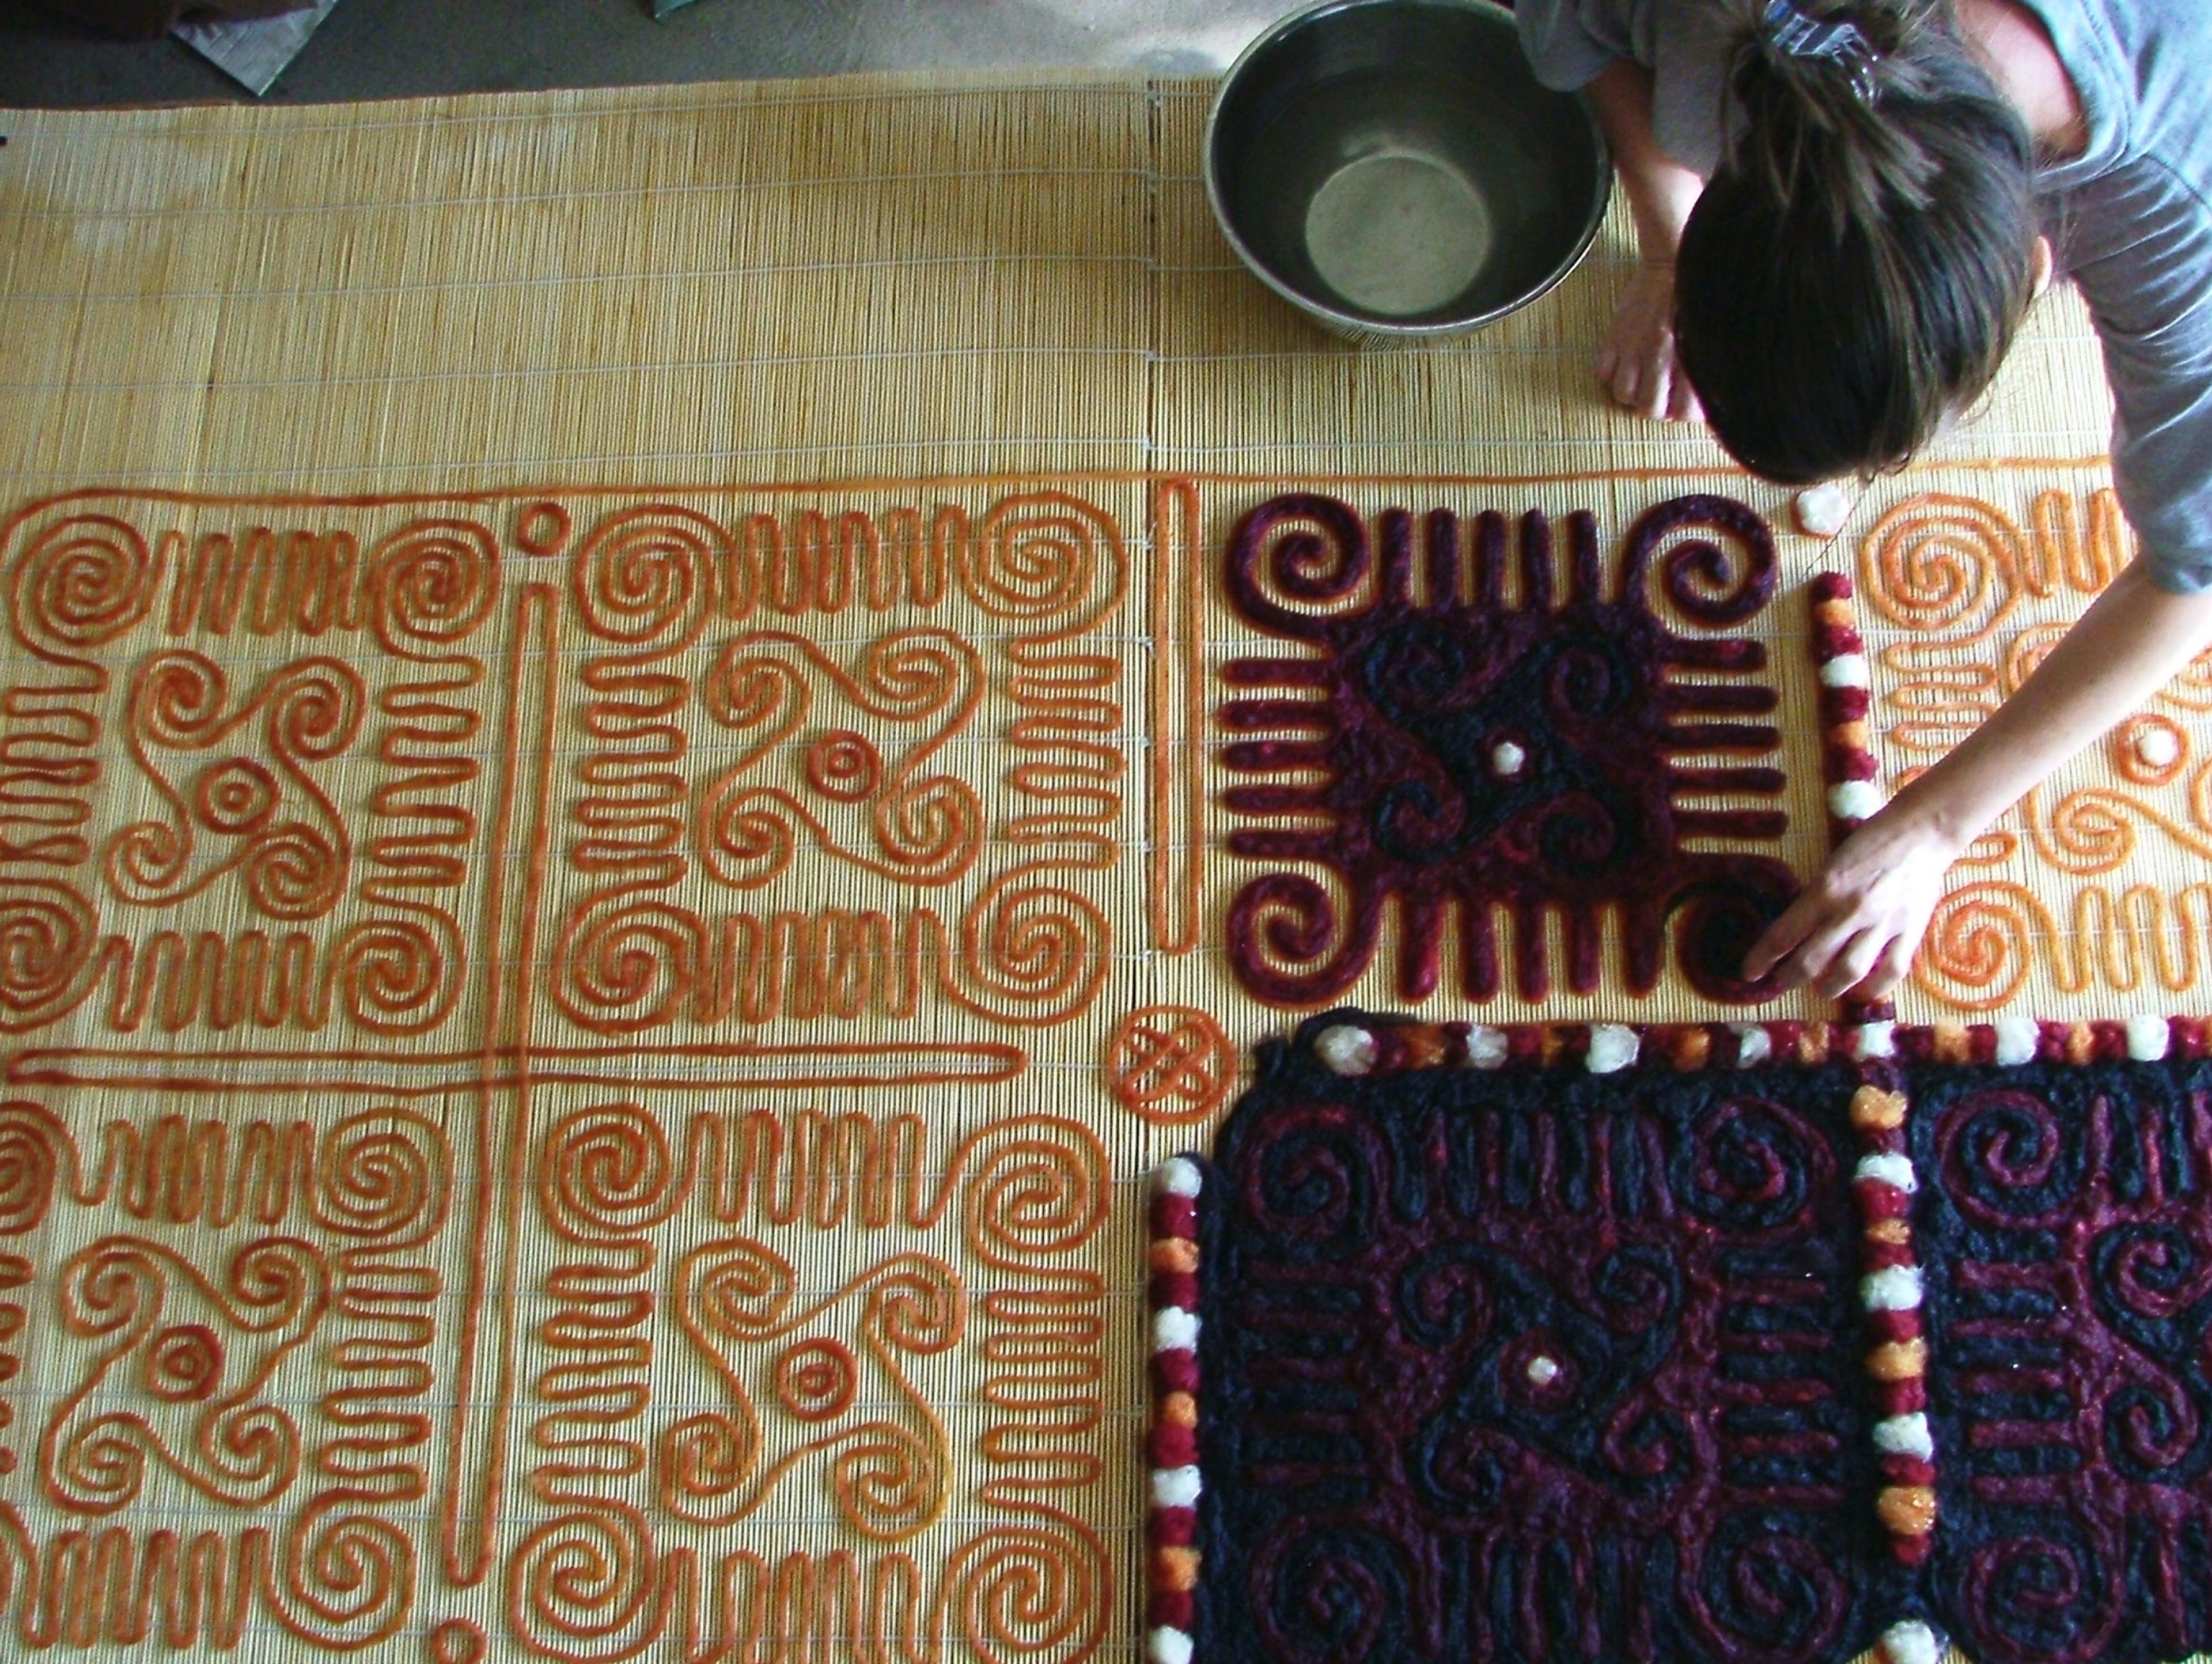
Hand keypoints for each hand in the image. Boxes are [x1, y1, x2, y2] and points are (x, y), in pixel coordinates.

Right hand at [1597, 261, 1701, 422]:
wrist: (1673, 259)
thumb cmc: (1698, 296)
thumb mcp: (1713, 333)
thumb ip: (1711, 365)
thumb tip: (1716, 394)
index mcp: (1690, 357)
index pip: (1683, 412)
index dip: (1684, 414)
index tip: (1687, 406)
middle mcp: (1660, 356)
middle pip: (1650, 409)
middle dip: (1657, 407)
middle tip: (1663, 395)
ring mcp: (1634, 347)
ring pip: (1624, 394)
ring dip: (1633, 393)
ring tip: (1643, 381)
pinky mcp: (1614, 336)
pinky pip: (1603, 372)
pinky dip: (1612, 374)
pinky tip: (1626, 365)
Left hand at [1742, 808, 1959, 999]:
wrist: (1922, 832)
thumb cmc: (1871, 842)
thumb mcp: (1831, 865)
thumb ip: (1816, 898)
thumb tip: (1798, 930)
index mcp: (1824, 889)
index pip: (1783, 934)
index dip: (1762, 959)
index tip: (1750, 973)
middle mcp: (1850, 911)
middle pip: (1811, 960)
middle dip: (1791, 977)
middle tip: (1784, 981)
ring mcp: (1882, 924)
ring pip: (1848, 972)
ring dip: (1829, 987)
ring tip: (1820, 990)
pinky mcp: (1910, 931)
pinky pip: (1891, 971)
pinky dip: (1873, 988)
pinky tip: (1861, 991)